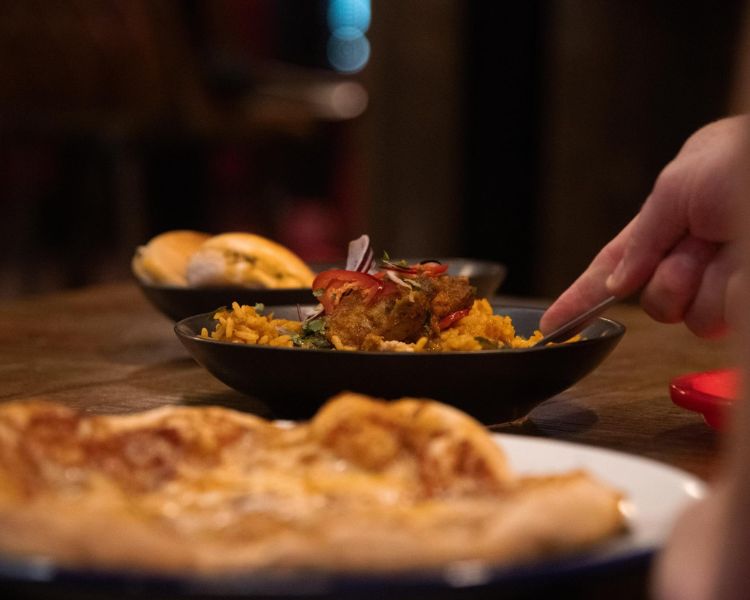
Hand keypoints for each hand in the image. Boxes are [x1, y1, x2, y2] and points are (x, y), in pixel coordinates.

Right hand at [540, 116, 747, 337]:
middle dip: (668, 279)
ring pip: (688, 315)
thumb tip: (616, 284)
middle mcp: (692, 257)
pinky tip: (743, 265)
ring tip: (730, 247)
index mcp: (669, 222)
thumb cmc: (741, 161)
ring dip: (704, 283)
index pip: (612, 268)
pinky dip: (730, 291)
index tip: (554, 325)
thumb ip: (641, 239)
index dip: (580, 298)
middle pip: (651, 298)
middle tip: (699, 245)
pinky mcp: (743, 303)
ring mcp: (723, 281)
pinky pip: (719, 318)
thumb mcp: (678, 186)